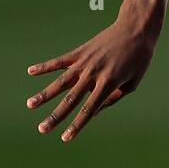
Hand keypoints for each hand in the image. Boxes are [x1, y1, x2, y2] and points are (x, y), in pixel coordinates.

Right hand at [26, 12, 159, 141]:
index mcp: (109, 83)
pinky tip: (30, 71)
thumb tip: (94, 112)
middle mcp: (94, 74)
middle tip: (41, 129)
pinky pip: (60, 61)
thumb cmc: (139, 58)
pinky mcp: (80, 51)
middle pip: (71, 100)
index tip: (65, 138)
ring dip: (44, 94)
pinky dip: (45, 66)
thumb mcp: (132, 82)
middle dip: (56, 116)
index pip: (89, 110)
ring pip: (61, 82)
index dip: (77, 125)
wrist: (136, 28)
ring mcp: (85, 62)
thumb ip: (113, 98)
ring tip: (30, 105)